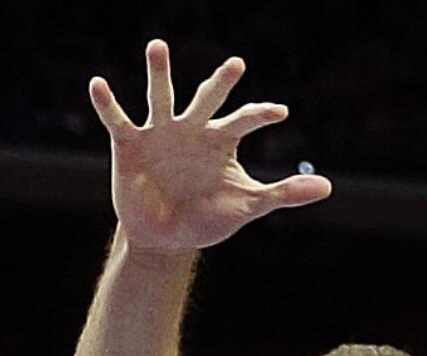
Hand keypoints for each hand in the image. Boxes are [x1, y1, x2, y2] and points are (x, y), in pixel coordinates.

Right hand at [89, 41, 331, 253]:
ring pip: (161, 96)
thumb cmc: (208, 217)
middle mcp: (191, 129)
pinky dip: (107, 103)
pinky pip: (117, 119)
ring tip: (157, 46)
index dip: (261, 116)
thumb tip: (328, 187)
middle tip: (237, 64)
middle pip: (206, 99)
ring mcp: (160, 133)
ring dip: (159, 73)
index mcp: (219, 141)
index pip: (244, 120)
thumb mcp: (248, 206)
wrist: (166, 238)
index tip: (281, 111)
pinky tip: (98, 84)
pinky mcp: (130, 144)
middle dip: (220, 82)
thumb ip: (284, 194)